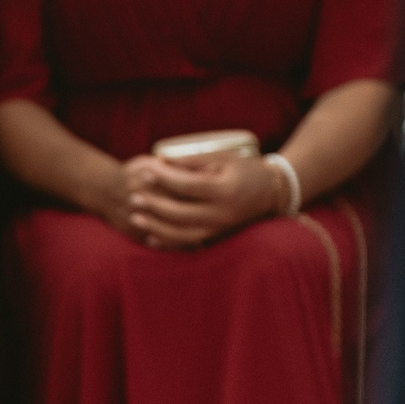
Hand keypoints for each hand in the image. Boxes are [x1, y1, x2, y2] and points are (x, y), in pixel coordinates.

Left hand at [123, 151, 288, 248]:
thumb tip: (160, 160)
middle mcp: (221, 213)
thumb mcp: (223, 158)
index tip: (145, 170)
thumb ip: (192, 160)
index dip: (163, 178)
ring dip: (155, 226)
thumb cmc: (244, 170)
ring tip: (135, 217)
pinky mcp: (216, 238)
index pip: (186, 185)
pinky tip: (150, 236)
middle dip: (153, 204)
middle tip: (133, 196)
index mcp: (224, 190)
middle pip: (179, 212)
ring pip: (181, 234)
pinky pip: (188, 245)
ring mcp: (219, 229)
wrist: (271, 194)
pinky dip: (168, 242)